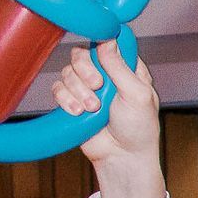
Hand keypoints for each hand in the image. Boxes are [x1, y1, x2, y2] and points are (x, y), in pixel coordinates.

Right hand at [52, 42, 165, 197]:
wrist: (122, 157)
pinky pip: (58, 88)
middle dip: (85, 69)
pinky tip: (78, 112)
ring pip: (68, 71)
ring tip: (93, 108)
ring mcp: (88, 87)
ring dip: (78, 90)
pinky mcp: (73, 100)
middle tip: (97, 86)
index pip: (110, 42)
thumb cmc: (139, 129)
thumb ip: (121, 68)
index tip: (99, 53)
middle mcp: (107, 74)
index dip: (101, 43)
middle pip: (82, 53)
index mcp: (128, 69)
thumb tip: (108, 39)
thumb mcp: (138, 96)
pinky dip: (66, 99)